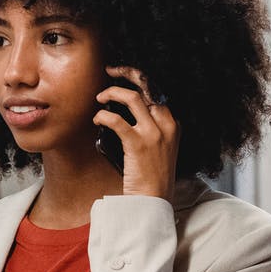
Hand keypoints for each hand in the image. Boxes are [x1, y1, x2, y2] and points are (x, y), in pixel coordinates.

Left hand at [94, 66, 180, 201]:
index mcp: (172, 124)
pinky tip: (97, 119)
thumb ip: (148, 128)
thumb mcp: (159, 148)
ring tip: (100, 98)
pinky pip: (117, 120)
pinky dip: (103, 116)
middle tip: (110, 71)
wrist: (153, 200)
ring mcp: (154, 133)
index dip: (138, 78)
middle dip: (127, 73)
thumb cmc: (150, 176)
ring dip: (111, 92)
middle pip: (147, 86)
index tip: (122, 74)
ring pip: (132, 98)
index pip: (156, 91)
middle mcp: (166, 124)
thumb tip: (122, 111)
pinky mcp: (138, 144)